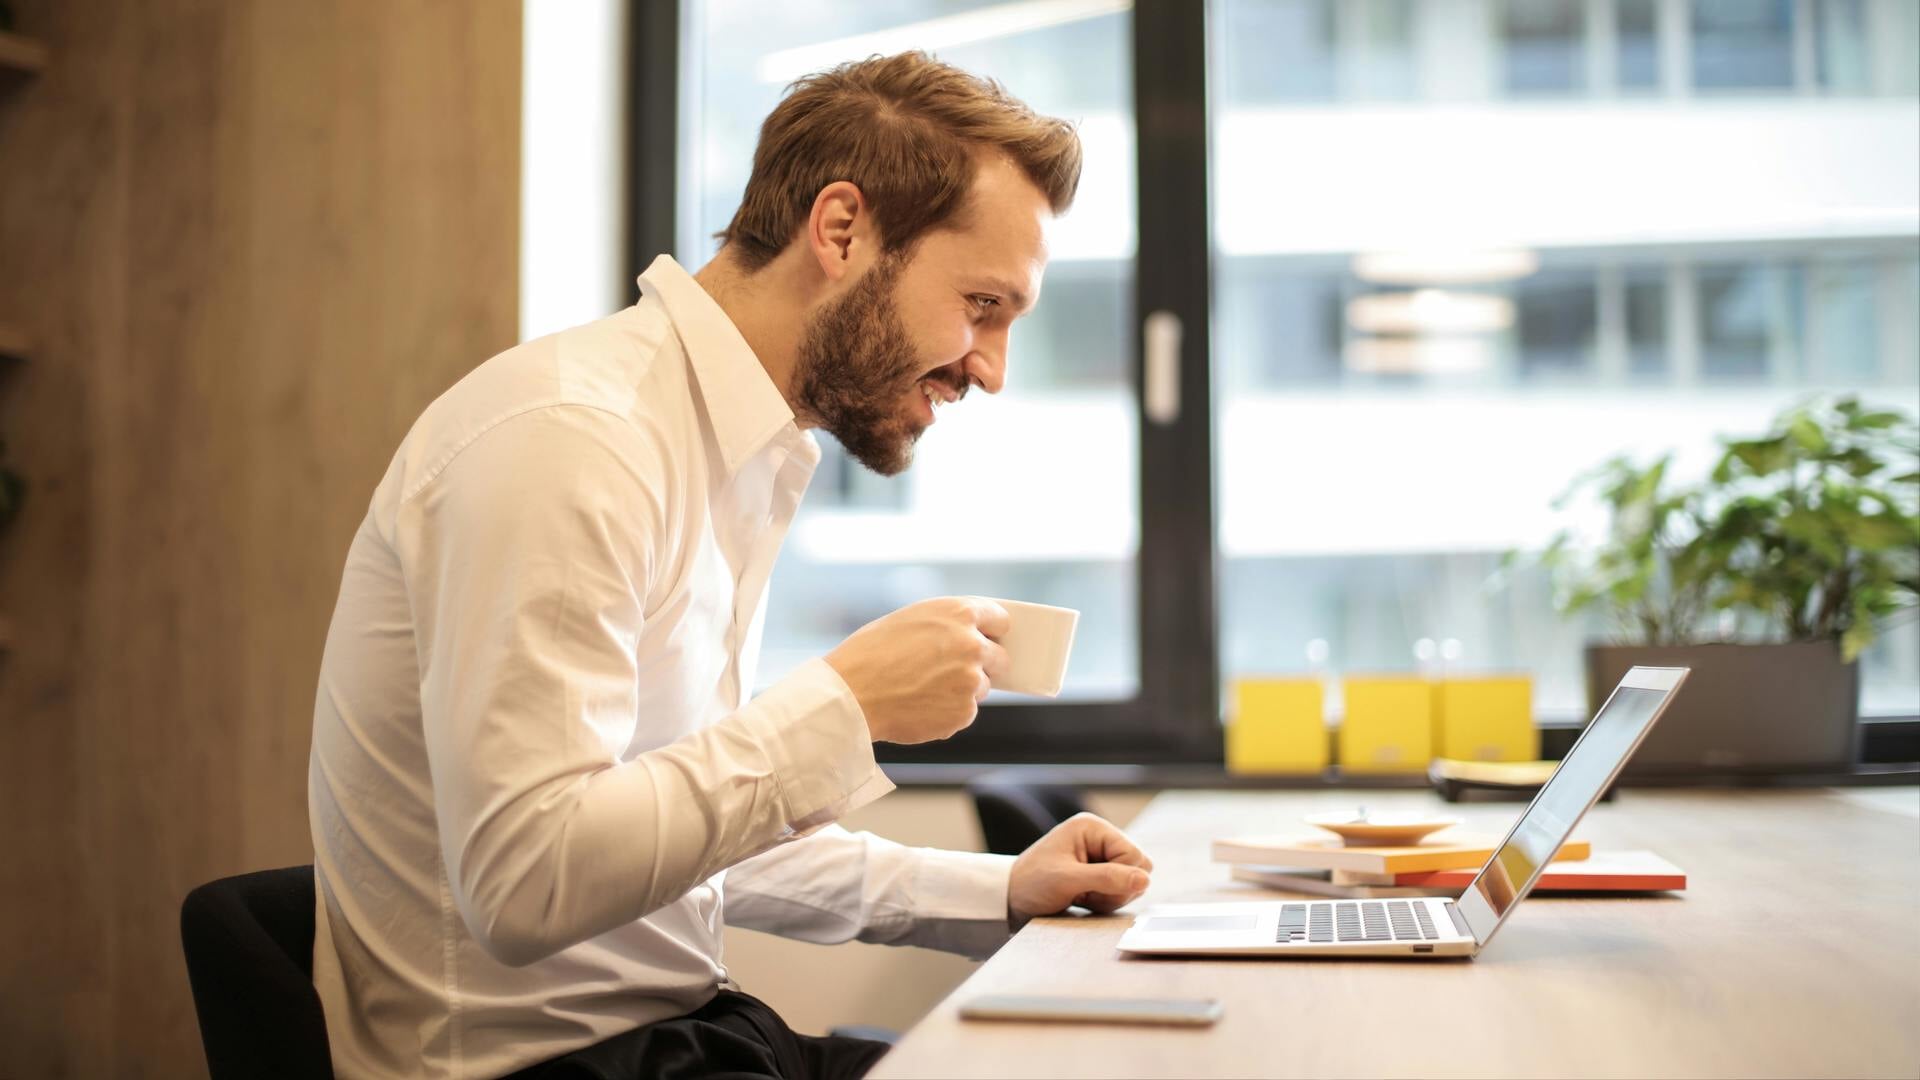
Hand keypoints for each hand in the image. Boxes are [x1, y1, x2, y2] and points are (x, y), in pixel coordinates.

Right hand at [823, 597, 1010, 744]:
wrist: (850, 695)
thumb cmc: (870, 654)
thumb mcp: (911, 620)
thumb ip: (947, 625)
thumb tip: (973, 636)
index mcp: (959, 613)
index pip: (999, 619)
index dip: (991, 630)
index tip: (988, 638)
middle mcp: (972, 645)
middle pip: (999, 657)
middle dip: (982, 664)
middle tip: (954, 671)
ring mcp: (971, 681)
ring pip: (980, 687)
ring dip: (961, 690)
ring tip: (922, 689)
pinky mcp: (963, 713)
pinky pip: (964, 712)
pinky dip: (947, 712)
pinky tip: (918, 706)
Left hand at [1006, 813, 1152, 928]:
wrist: (1010, 899)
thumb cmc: (1032, 884)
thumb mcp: (1067, 880)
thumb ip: (1106, 878)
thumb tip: (1144, 880)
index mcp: (1092, 828)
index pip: (1134, 855)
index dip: (1121, 878)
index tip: (1091, 888)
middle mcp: (1100, 838)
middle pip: (1138, 867)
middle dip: (1117, 888)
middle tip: (1086, 894)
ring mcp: (1100, 855)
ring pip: (1132, 881)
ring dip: (1110, 897)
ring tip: (1081, 897)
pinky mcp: (1099, 872)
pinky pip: (1121, 890)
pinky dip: (1106, 901)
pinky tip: (1084, 900)